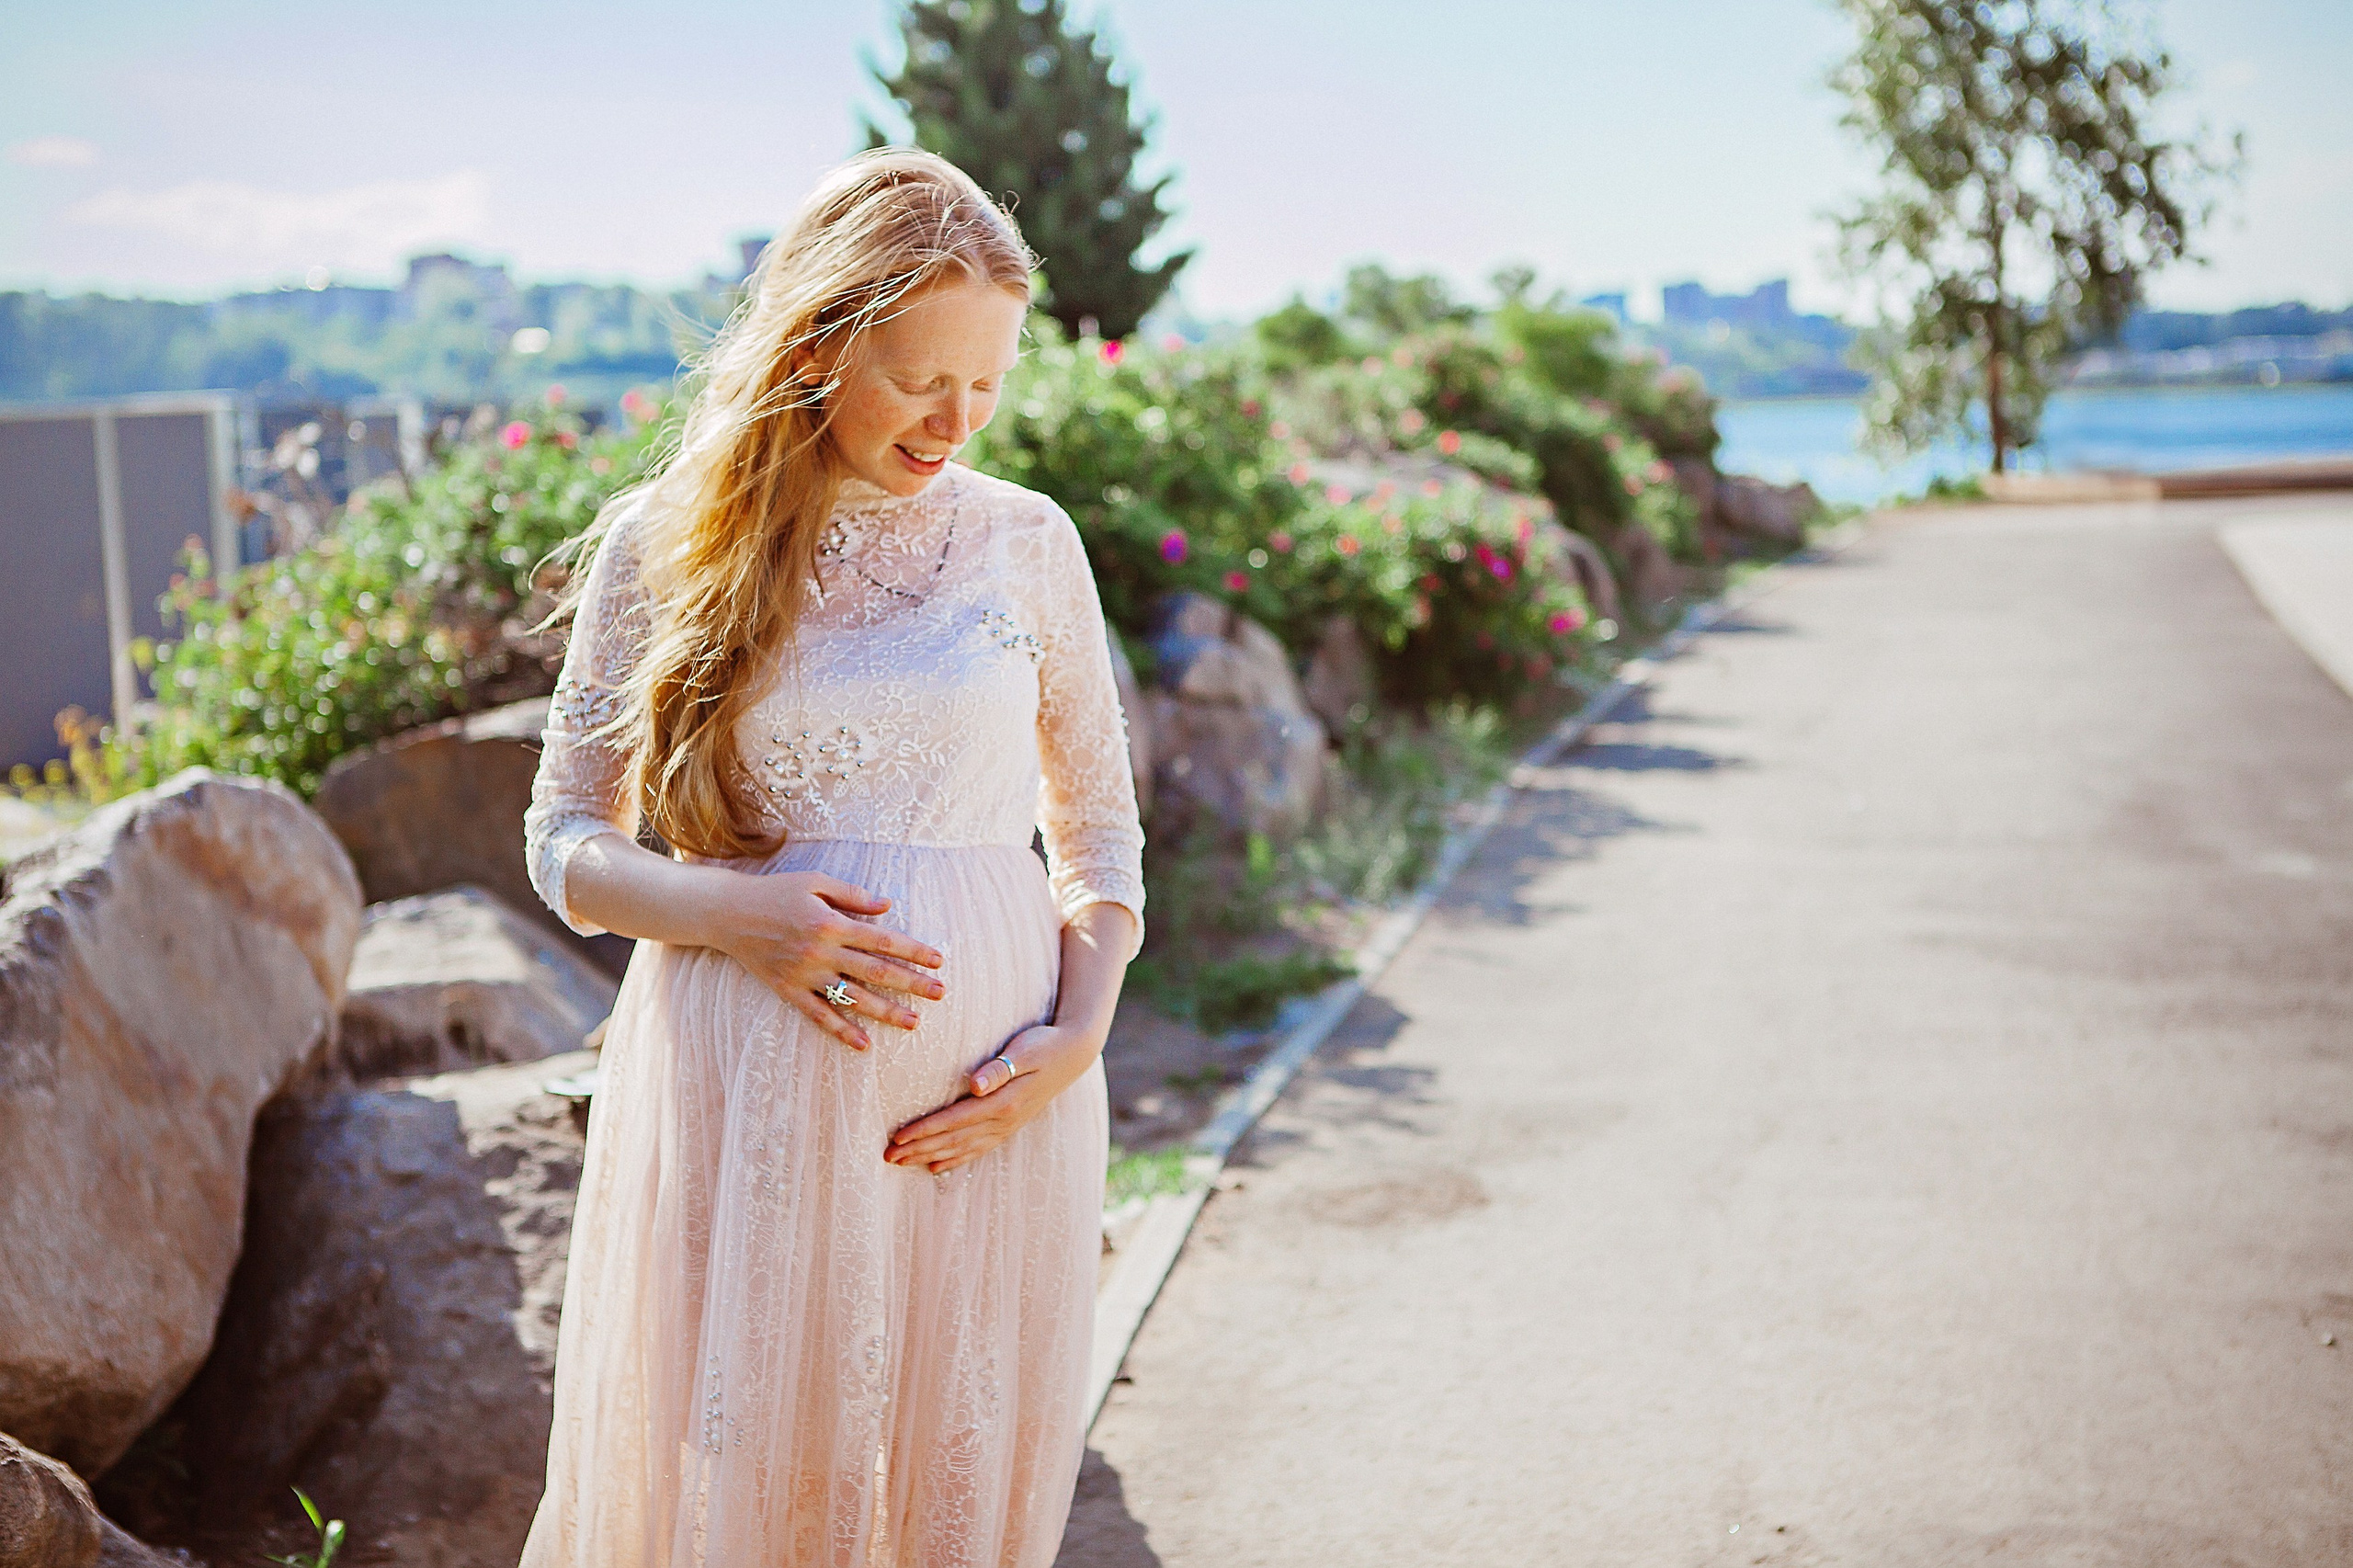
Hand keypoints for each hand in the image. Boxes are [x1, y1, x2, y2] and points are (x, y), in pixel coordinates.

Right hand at [701, 869, 944, 1051]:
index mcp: (831, 923)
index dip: (913, 950)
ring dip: (886, 1011)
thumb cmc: (776, 892)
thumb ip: (853, 895)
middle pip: (875, 971)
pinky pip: (819, 1015)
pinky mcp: (789, 991)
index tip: (938, 960)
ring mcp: (805, 975)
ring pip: (853, 999)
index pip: (883, 939)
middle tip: (940, 993)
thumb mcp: (815, 882)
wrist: (729, 914)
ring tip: (914, 1022)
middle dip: (911, 983)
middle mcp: (822, 952)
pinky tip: (864, 1044)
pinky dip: (842, 1031)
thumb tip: (888, 905)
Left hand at [884, 1023, 1101, 1173]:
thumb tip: (975, 1085)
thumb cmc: (1044, 1044)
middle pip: (954, 1140)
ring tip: (902, 1163)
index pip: (955, 1120)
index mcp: (1003, 1102)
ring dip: (930, 1156)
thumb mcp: (1024, 1050)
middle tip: (888, 1157)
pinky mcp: (1009, 1124)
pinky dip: (955, 1159)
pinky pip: (978, 1149)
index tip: (898, 1137)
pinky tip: (936, 1167)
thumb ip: (999, 1068)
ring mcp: (1006, 1126)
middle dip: (919, 1149)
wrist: (1074, 1053)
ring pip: (962, 1148)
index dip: (925, 1130)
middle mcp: (1003, 1120)